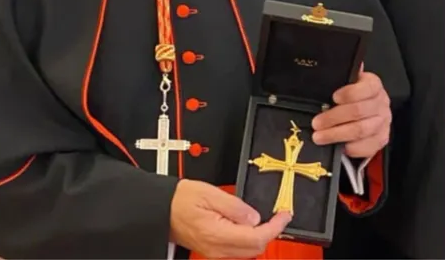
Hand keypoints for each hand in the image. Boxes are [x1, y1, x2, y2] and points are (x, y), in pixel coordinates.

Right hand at [169, 179, 291, 258]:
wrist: (160, 210)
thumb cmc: (180, 200)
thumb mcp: (210, 194)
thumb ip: (236, 207)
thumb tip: (255, 217)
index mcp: (217, 234)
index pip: (257, 238)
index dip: (276, 227)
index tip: (285, 214)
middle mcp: (216, 248)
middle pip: (256, 249)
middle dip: (271, 232)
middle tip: (279, 215)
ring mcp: (214, 251)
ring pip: (248, 251)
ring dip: (261, 236)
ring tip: (268, 218)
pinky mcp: (212, 249)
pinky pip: (237, 249)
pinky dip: (249, 238)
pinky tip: (250, 224)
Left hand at [311, 66, 390, 157]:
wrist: (364, 116)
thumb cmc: (350, 98)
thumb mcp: (345, 84)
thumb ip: (341, 76)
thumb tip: (331, 63)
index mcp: (373, 85)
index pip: (368, 87)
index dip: (350, 92)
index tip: (334, 97)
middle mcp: (381, 103)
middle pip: (360, 111)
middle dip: (334, 118)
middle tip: (316, 123)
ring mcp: (383, 122)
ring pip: (361, 130)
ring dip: (337, 134)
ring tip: (319, 137)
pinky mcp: (381, 139)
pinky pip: (366, 146)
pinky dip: (350, 148)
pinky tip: (338, 146)